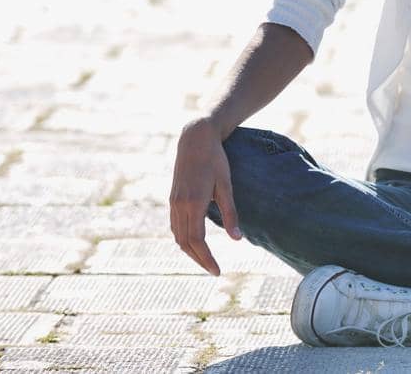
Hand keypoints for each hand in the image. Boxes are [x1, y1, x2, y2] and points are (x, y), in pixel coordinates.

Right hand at [169, 117, 240, 275]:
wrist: (195, 139)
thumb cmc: (215, 160)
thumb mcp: (226, 185)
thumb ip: (230, 213)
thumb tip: (237, 239)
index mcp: (193, 203)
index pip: (197, 241)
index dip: (207, 258)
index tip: (217, 271)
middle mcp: (179, 205)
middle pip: (185, 243)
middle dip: (199, 259)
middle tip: (214, 270)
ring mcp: (173, 202)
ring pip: (178, 236)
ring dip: (190, 251)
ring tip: (205, 259)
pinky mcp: (172, 198)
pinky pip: (175, 225)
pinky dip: (183, 238)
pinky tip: (193, 241)